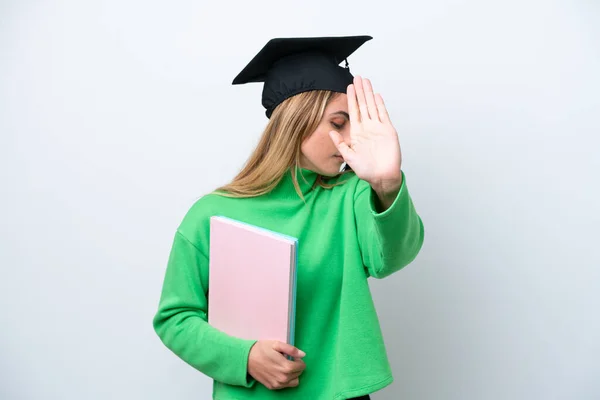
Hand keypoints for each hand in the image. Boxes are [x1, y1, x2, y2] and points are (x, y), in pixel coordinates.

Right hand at [247, 340, 305, 389]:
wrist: (246, 359)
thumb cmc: (261, 349)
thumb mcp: (276, 344)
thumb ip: (291, 349)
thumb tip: (303, 355)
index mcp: (286, 367)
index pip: (302, 366)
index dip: (299, 360)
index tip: (292, 356)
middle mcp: (283, 378)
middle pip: (298, 374)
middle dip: (296, 366)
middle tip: (287, 360)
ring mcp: (277, 384)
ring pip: (294, 381)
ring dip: (292, 374)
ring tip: (284, 367)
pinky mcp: (272, 387)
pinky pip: (285, 385)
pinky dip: (285, 379)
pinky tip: (278, 372)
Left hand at [329, 76, 402, 196]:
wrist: (381, 177)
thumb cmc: (366, 170)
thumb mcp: (348, 157)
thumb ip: (340, 144)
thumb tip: (331, 132)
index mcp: (357, 133)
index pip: (354, 111)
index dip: (351, 99)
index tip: (348, 87)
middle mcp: (367, 128)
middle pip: (363, 105)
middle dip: (360, 91)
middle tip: (357, 77)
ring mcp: (378, 128)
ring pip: (373, 106)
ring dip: (369, 94)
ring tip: (366, 81)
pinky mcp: (388, 131)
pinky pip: (384, 115)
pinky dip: (380, 105)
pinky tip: (376, 95)